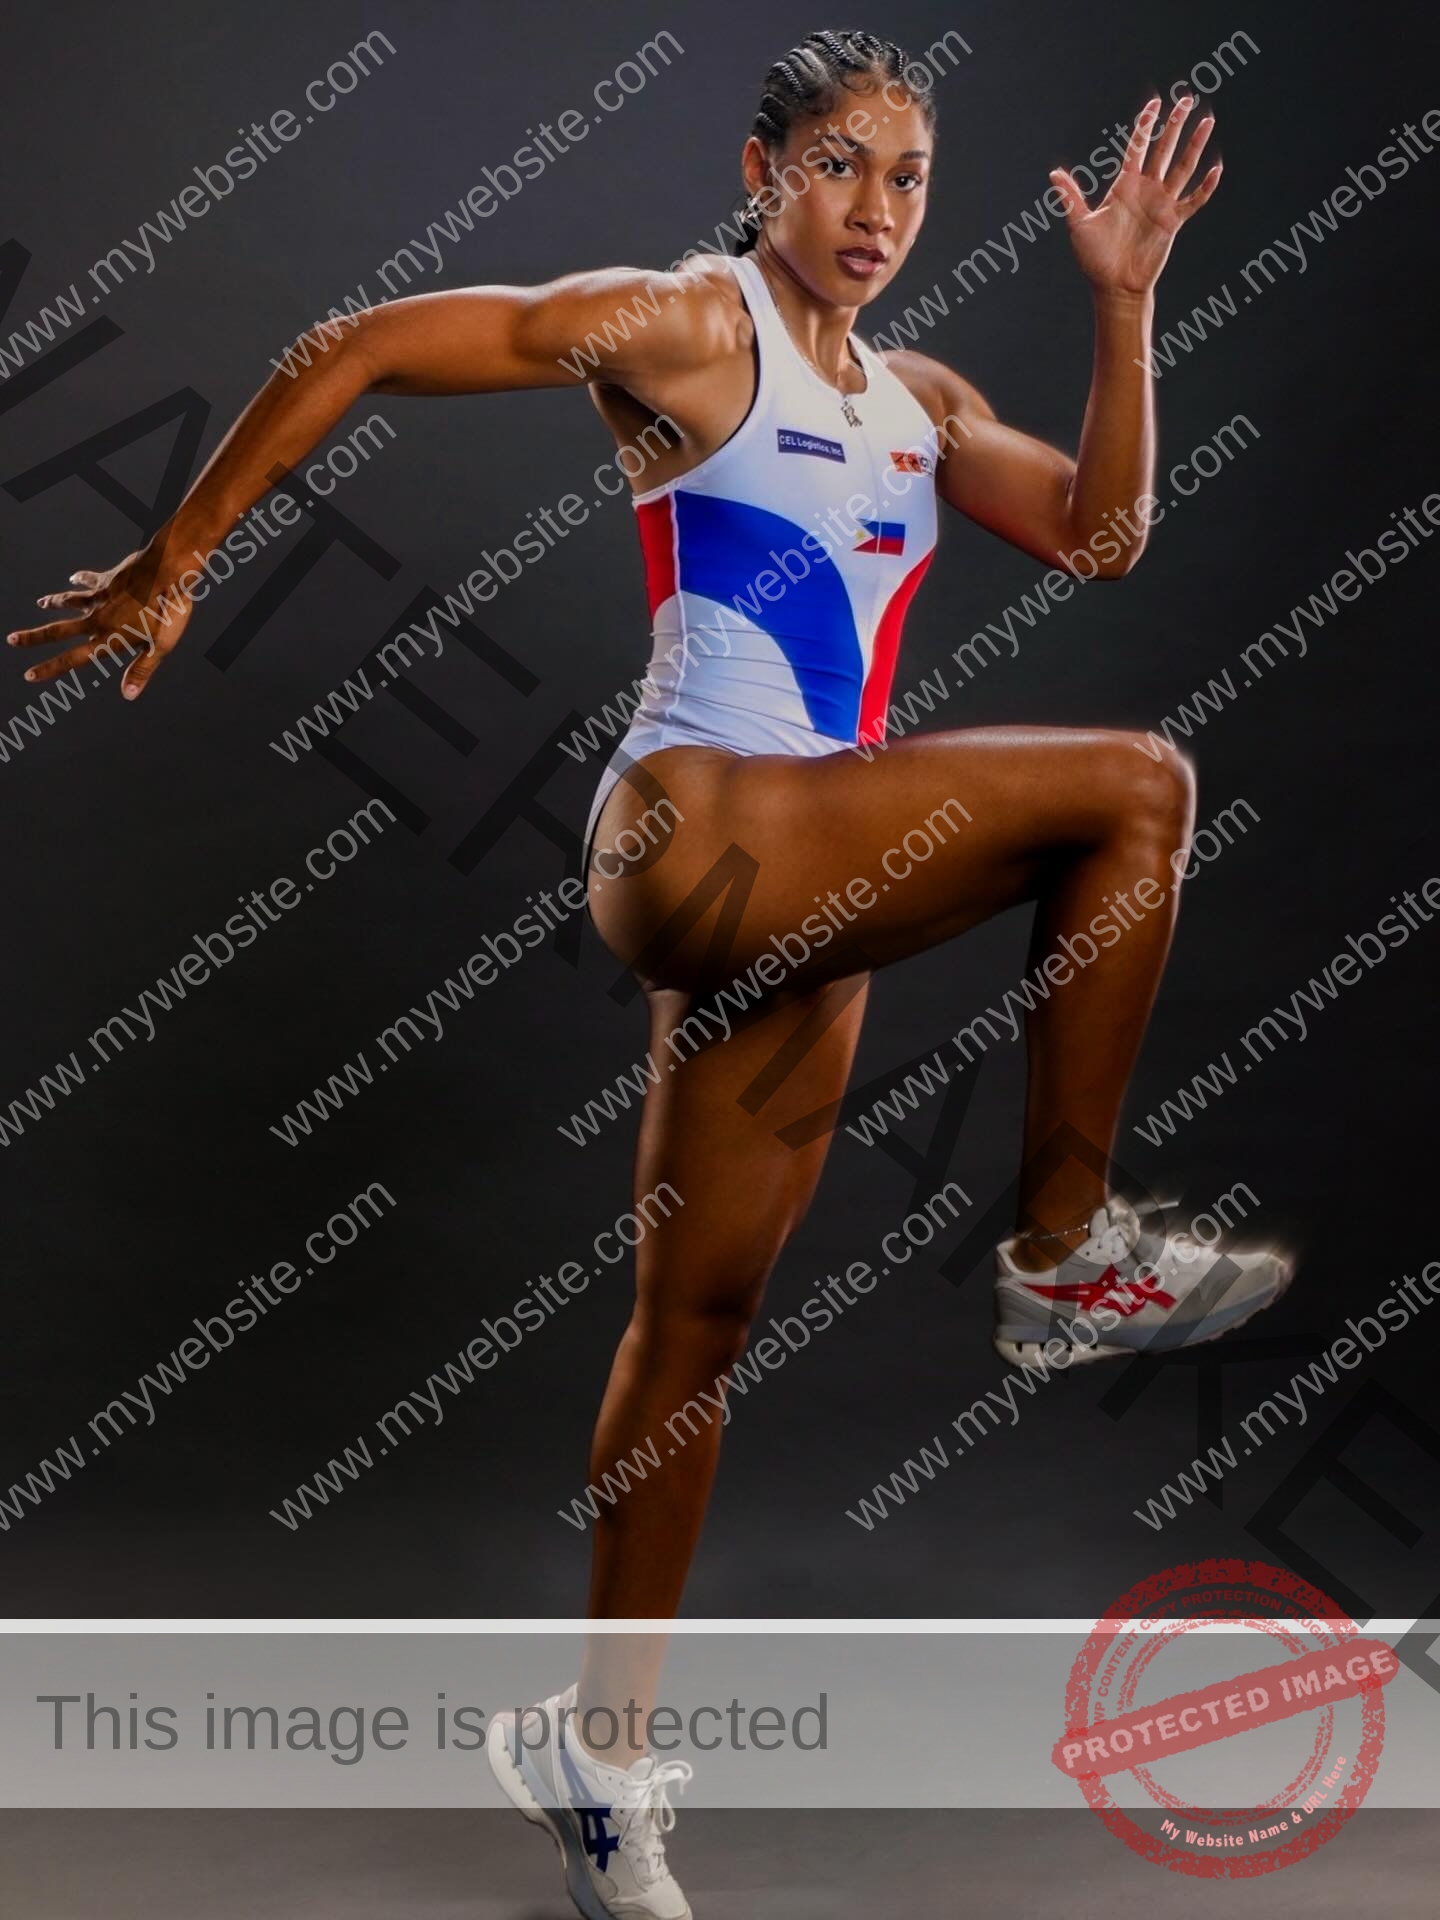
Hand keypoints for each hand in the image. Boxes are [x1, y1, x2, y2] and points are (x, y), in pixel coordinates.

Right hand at [7, 532, 194, 699]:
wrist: (168, 573)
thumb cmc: (169, 613)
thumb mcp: (160, 647)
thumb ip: (141, 670)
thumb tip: (127, 695)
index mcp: (109, 639)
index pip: (72, 659)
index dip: (50, 669)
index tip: (29, 676)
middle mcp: (98, 619)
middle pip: (58, 630)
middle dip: (34, 638)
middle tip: (12, 640)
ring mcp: (100, 598)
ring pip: (69, 602)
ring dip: (53, 603)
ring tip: (40, 603)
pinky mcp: (108, 580)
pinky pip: (89, 581)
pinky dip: (80, 579)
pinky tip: (73, 578)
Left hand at [1051, 94, 1221, 295]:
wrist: (1114, 286)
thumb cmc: (1095, 257)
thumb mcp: (1080, 224)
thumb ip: (1071, 197)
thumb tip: (1054, 174)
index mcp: (1124, 185)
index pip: (1138, 146)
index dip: (1146, 124)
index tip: (1155, 102)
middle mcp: (1146, 189)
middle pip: (1164, 148)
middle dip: (1175, 124)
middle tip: (1187, 98)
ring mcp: (1162, 204)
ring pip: (1182, 167)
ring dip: (1195, 145)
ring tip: (1208, 121)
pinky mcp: (1173, 222)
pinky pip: (1194, 200)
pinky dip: (1205, 187)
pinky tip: (1216, 170)